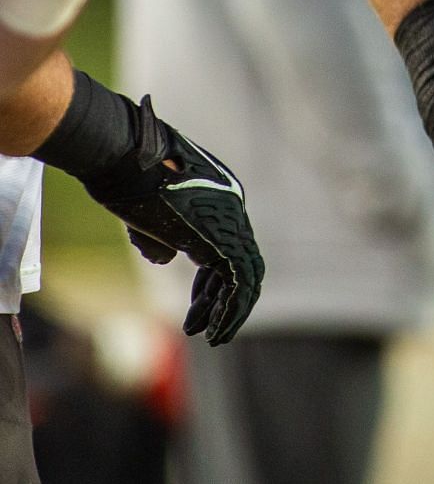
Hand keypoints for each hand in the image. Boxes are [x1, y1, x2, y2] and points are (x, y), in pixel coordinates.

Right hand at [76, 96, 263, 344]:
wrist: (123, 158)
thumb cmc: (127, 179)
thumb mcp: (148, 213)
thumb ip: (162, 238)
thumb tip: (167, 260)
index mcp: (220, 197)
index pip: (227, 247)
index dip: (212, 283)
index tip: (197, 308)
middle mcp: (232, 206)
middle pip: (240, 263)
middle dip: (221, 300)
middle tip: (202, 328)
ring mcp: (231, 220)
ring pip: (247, 276)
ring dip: (230, 311)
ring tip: (212, 337)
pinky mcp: (222, 236)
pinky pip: (240, 282)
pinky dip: (231, 309)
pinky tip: (214, 331)